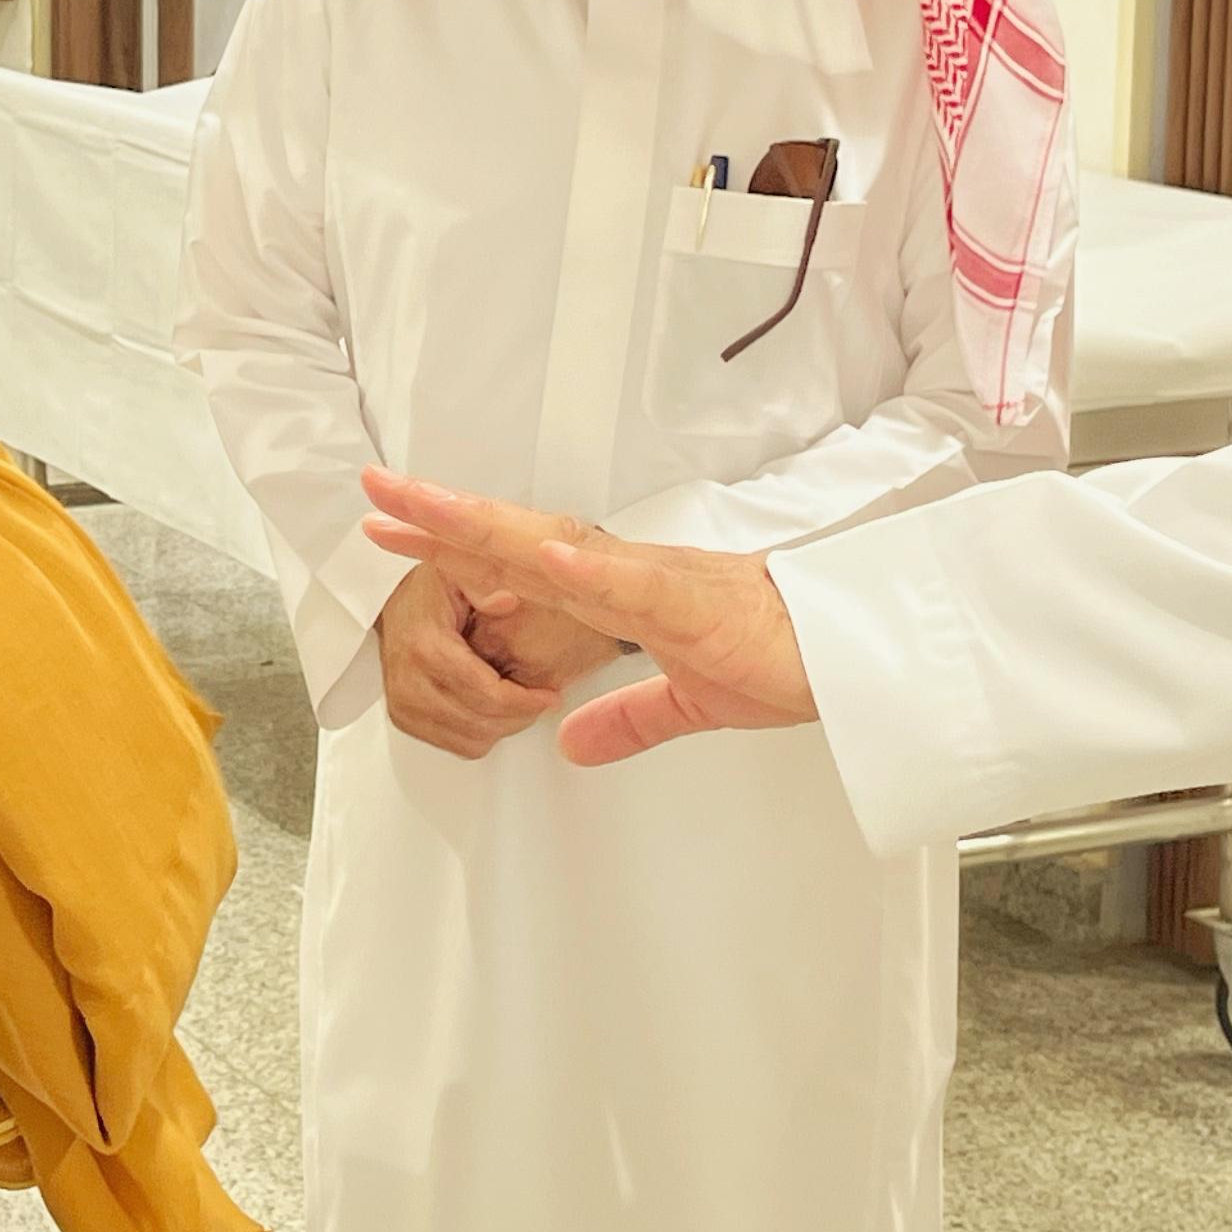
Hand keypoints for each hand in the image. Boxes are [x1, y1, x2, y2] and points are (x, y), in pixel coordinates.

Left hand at [362, 469, 814, 765]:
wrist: (856, 659)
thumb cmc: (787, 663)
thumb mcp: (689, 703)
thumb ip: (627, 718)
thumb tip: (571, 741)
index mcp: (624, 592)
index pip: (522, 562)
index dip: (455, 544)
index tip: (394, 528)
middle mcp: (628, 573)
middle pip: (519, 539)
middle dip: (443, 516)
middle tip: (375, 489)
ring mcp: (657, 582)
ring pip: (557, 548)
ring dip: (489, 527)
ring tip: (426, 506)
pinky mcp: (694, 606)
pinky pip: (630, 584)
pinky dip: (582, 568)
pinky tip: (537, 553)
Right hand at [375, 560, 558, 759]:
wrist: (396, 605)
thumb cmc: (432, 589)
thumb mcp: (461, 571)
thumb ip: (485, 584)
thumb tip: (507, 600)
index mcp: (426, 646)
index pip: (485, 694)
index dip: (524, 700)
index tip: (549, 695)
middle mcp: (409, 681)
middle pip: (480, 723)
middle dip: (519, 715)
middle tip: (540, 699)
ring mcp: (403, 704)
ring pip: (470, 740)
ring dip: (503, 726)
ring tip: (520, 703)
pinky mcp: (404, 719)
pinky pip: (455, 745)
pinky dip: (482, 733)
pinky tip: (493, 709)